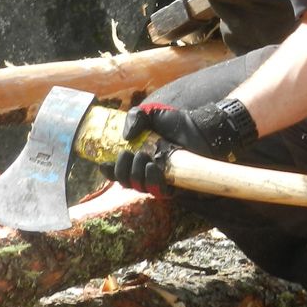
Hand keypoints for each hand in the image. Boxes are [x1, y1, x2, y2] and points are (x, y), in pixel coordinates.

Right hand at [104, 98, 258, 197]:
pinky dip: (153, 182)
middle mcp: (145, 172)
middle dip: (123, 169)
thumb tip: (126, 137)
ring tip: (146, 158)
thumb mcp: (152, 113)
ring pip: (139, 187)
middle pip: (125, 181)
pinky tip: (153, 168)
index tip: (104, 163)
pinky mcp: (174, 187)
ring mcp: (159, 180)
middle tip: (133, 154)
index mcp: (136, 157)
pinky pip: (159, 192)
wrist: (201, 129)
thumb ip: (136, 117)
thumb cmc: (177, 123)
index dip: (108, 170)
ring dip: (137, 174)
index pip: (117, 171)